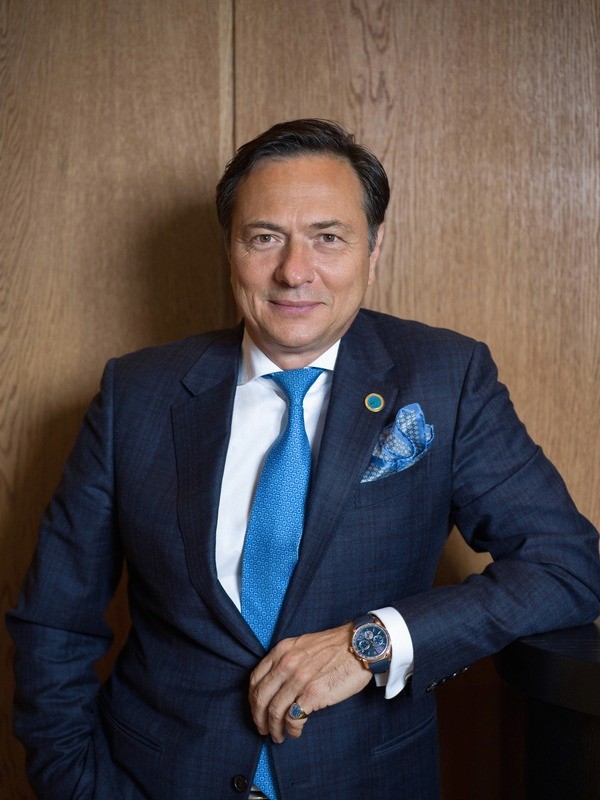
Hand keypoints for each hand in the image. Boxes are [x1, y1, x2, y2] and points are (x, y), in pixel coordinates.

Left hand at [248, 623, 371, 742]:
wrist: (361, 645)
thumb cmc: (335, 647)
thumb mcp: (303, 645)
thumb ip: (287, 660)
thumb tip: (276, 684)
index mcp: (282, 651)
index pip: (255, 679)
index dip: (253, 700)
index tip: (257, 711)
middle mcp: (287, 664)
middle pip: (261, 698)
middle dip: (259, 718)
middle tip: (263, 730)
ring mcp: (300, 678)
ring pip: (275, 710)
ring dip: (274, 728)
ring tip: (279, 736)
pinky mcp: (315, 692)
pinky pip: (294, 717)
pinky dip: (292, 729)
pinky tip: (296, 732)